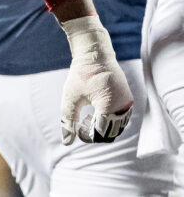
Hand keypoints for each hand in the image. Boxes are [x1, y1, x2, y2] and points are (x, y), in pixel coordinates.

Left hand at [60, 16, 133, 143]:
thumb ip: (68, 120)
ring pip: (117, 128)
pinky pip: (121, 119)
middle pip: (110, 133)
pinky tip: (95, 113)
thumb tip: (67, 142)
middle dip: (94, 132)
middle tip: (80, 121)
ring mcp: (128, 104)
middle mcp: (123, 107)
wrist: (95, 55)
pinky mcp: (129, 101)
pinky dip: (109, 121)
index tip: (76, 127)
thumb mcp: (70, 97)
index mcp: (109, 106)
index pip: (100, 134)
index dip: (87, 135)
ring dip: (102, 128)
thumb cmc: (80, 74)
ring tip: (86, 117)